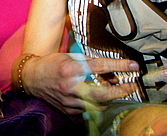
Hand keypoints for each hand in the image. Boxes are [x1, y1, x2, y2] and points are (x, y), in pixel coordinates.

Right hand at [23, 53, 138, 113]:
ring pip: (99, 105)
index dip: (120, 66)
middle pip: (104, 93)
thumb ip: (90, 62)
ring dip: (110, 98)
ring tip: (115, 90)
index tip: (134, 66)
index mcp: (71, 70)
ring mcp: (69, 101)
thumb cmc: (52, 64)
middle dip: (122, 90)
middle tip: (132, 85)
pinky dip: (97, 104)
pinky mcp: (68, 110)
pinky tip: (99, 97)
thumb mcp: (70, 57)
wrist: (32, 78)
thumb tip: (112, 68)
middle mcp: (70, 87)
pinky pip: (89, 110)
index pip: (101, 67)